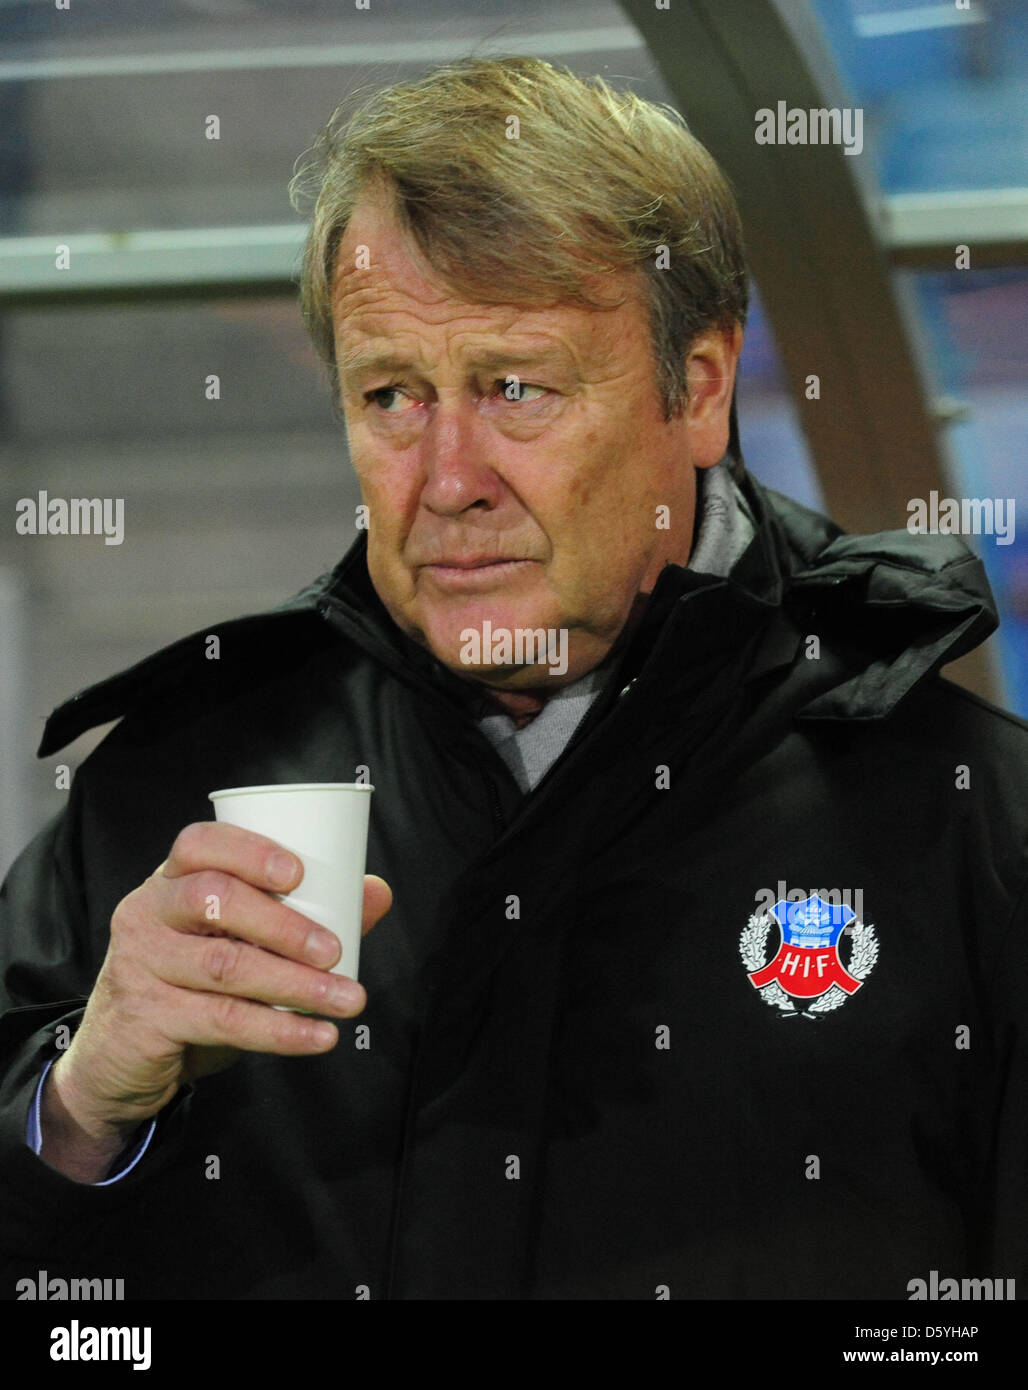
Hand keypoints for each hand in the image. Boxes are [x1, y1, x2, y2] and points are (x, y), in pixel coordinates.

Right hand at [40, 821, 391, 1178]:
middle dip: (283, 923)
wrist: (119, 1058)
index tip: (299, 873)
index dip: (248, 851)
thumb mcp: (240, 944)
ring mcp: (142, 965)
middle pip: (212, 899)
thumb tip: (376, 892)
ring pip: (224, 965)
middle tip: (335, 950)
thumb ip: (305, 916)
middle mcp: (149, 913)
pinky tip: (318, 1036)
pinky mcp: (146, 1018)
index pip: (198, 845)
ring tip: (347, 999)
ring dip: (296, 984)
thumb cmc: (191, 985)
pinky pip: (221, 1020)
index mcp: (172, 881)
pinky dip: (279, 1029)